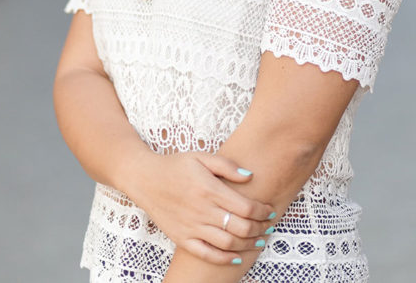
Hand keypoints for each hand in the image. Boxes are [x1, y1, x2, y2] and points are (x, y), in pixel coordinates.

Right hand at [135, 151, 275, 264]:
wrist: (145, 179)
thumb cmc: (175, 165)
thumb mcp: (201, 156)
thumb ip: (226, 165)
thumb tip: (250, 176)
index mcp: (209, 189)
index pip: (246, 207)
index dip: (263, 211)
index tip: (270, 210)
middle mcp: (202, 210)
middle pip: (241, 227)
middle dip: (260, 228)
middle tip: (269, 225)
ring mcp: (191, 227)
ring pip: (227, 244)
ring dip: (248, 244)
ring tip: (259, 240)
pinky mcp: (182, 238)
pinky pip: (207, 254)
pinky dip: (225, 259)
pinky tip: (237, 257)